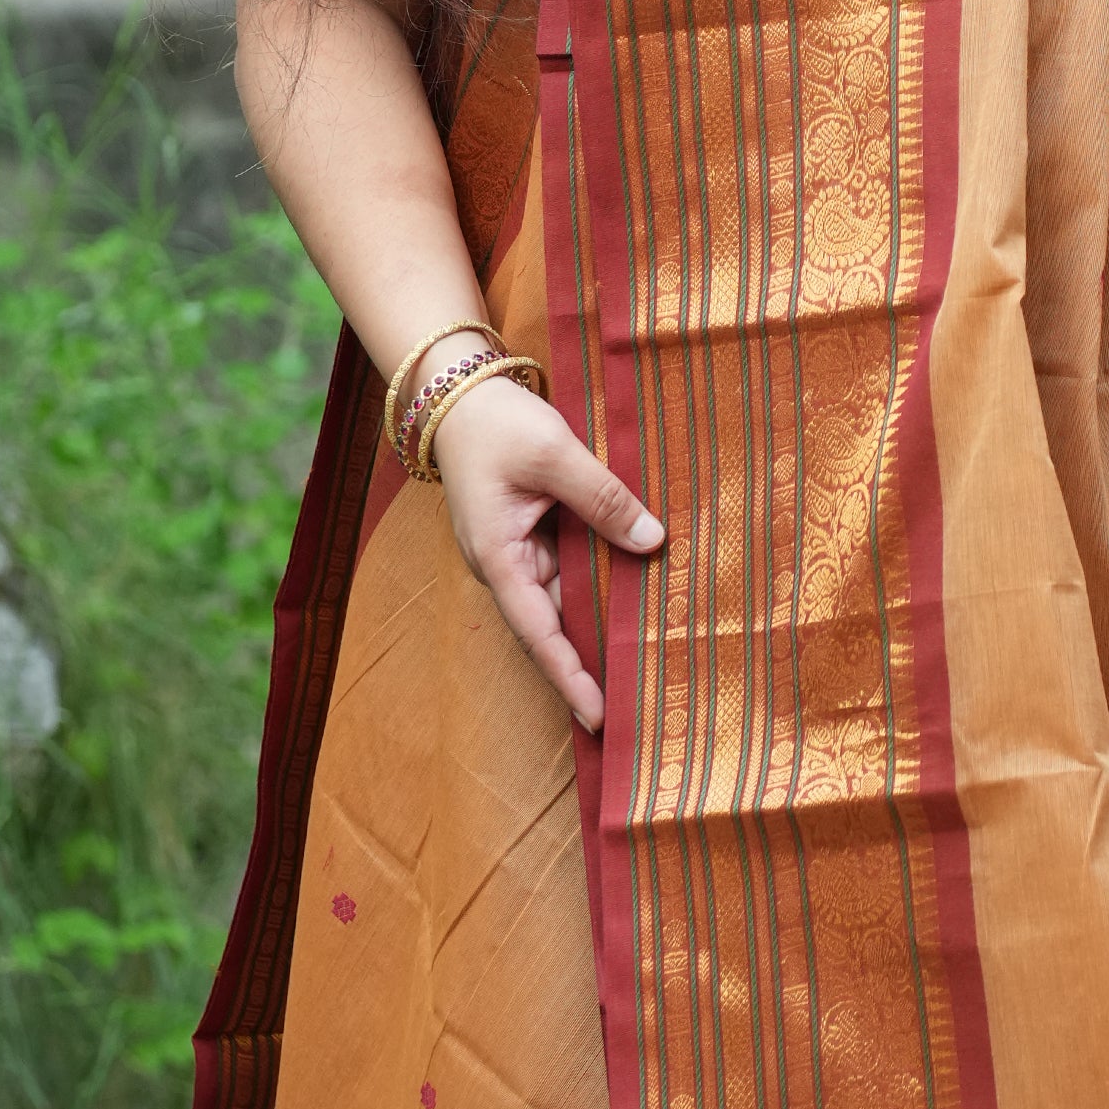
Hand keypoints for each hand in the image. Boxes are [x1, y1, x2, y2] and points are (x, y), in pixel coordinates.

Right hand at [427, 376, 662, 734]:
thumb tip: (651, 538)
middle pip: (556, 627)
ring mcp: (519, 554)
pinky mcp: (532, 536)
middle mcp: (507, 568)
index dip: (571, 678)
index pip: (540, 635)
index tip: (599, 717)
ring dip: (603, 622)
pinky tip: (638, 593)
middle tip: (640, 702)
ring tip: (649, 659)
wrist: (456, 391)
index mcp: (499, 560)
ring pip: (569, 598)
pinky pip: (572, 569)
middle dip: (593, 663)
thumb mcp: (554, 455)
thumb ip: (603, 498)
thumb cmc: (496, 425)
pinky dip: (602, 582)